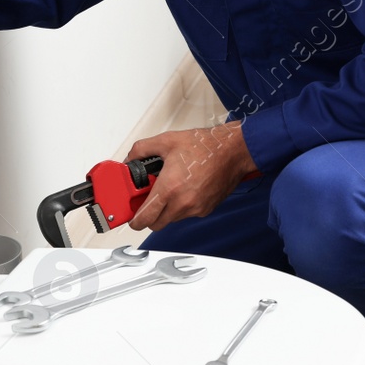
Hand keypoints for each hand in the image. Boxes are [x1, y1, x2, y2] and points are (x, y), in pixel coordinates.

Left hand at [125, 122, 257, 231]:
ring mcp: (195, 208)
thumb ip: (142, 150)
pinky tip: (184, 188)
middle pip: (156, 224)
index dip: (134, 220)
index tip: (132, 215)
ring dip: (166, 209)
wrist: (233, 151)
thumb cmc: (206, 146)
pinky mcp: (205, 210)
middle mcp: (182, 203)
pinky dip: (181, 206)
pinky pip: (186, 214)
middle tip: (149, 199)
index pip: (145, 218)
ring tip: (170, 187)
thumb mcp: (167, 141)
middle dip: (149, 215)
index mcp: (169, 188)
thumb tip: (130, 158)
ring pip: (171, 219)